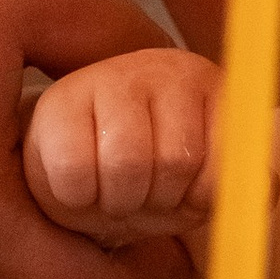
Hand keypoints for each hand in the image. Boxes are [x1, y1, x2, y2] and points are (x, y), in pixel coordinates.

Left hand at [25, 48, 221, 237]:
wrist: (147, 154)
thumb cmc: (100, 180)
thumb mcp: (60, 194)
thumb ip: (56, 195)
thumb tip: (77, 190)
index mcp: (66, 102)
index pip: (71, 165)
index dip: (83, 200)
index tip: (86, 194)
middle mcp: (120, 77)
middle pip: (128, 163)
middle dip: (130, 202)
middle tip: (129, 198)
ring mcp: (174, 78)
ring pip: (177, 161)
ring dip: (170, 198)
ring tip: (160, 190)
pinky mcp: (223, 92)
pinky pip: (223, 159)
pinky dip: (208, 192)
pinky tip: (192, 186)